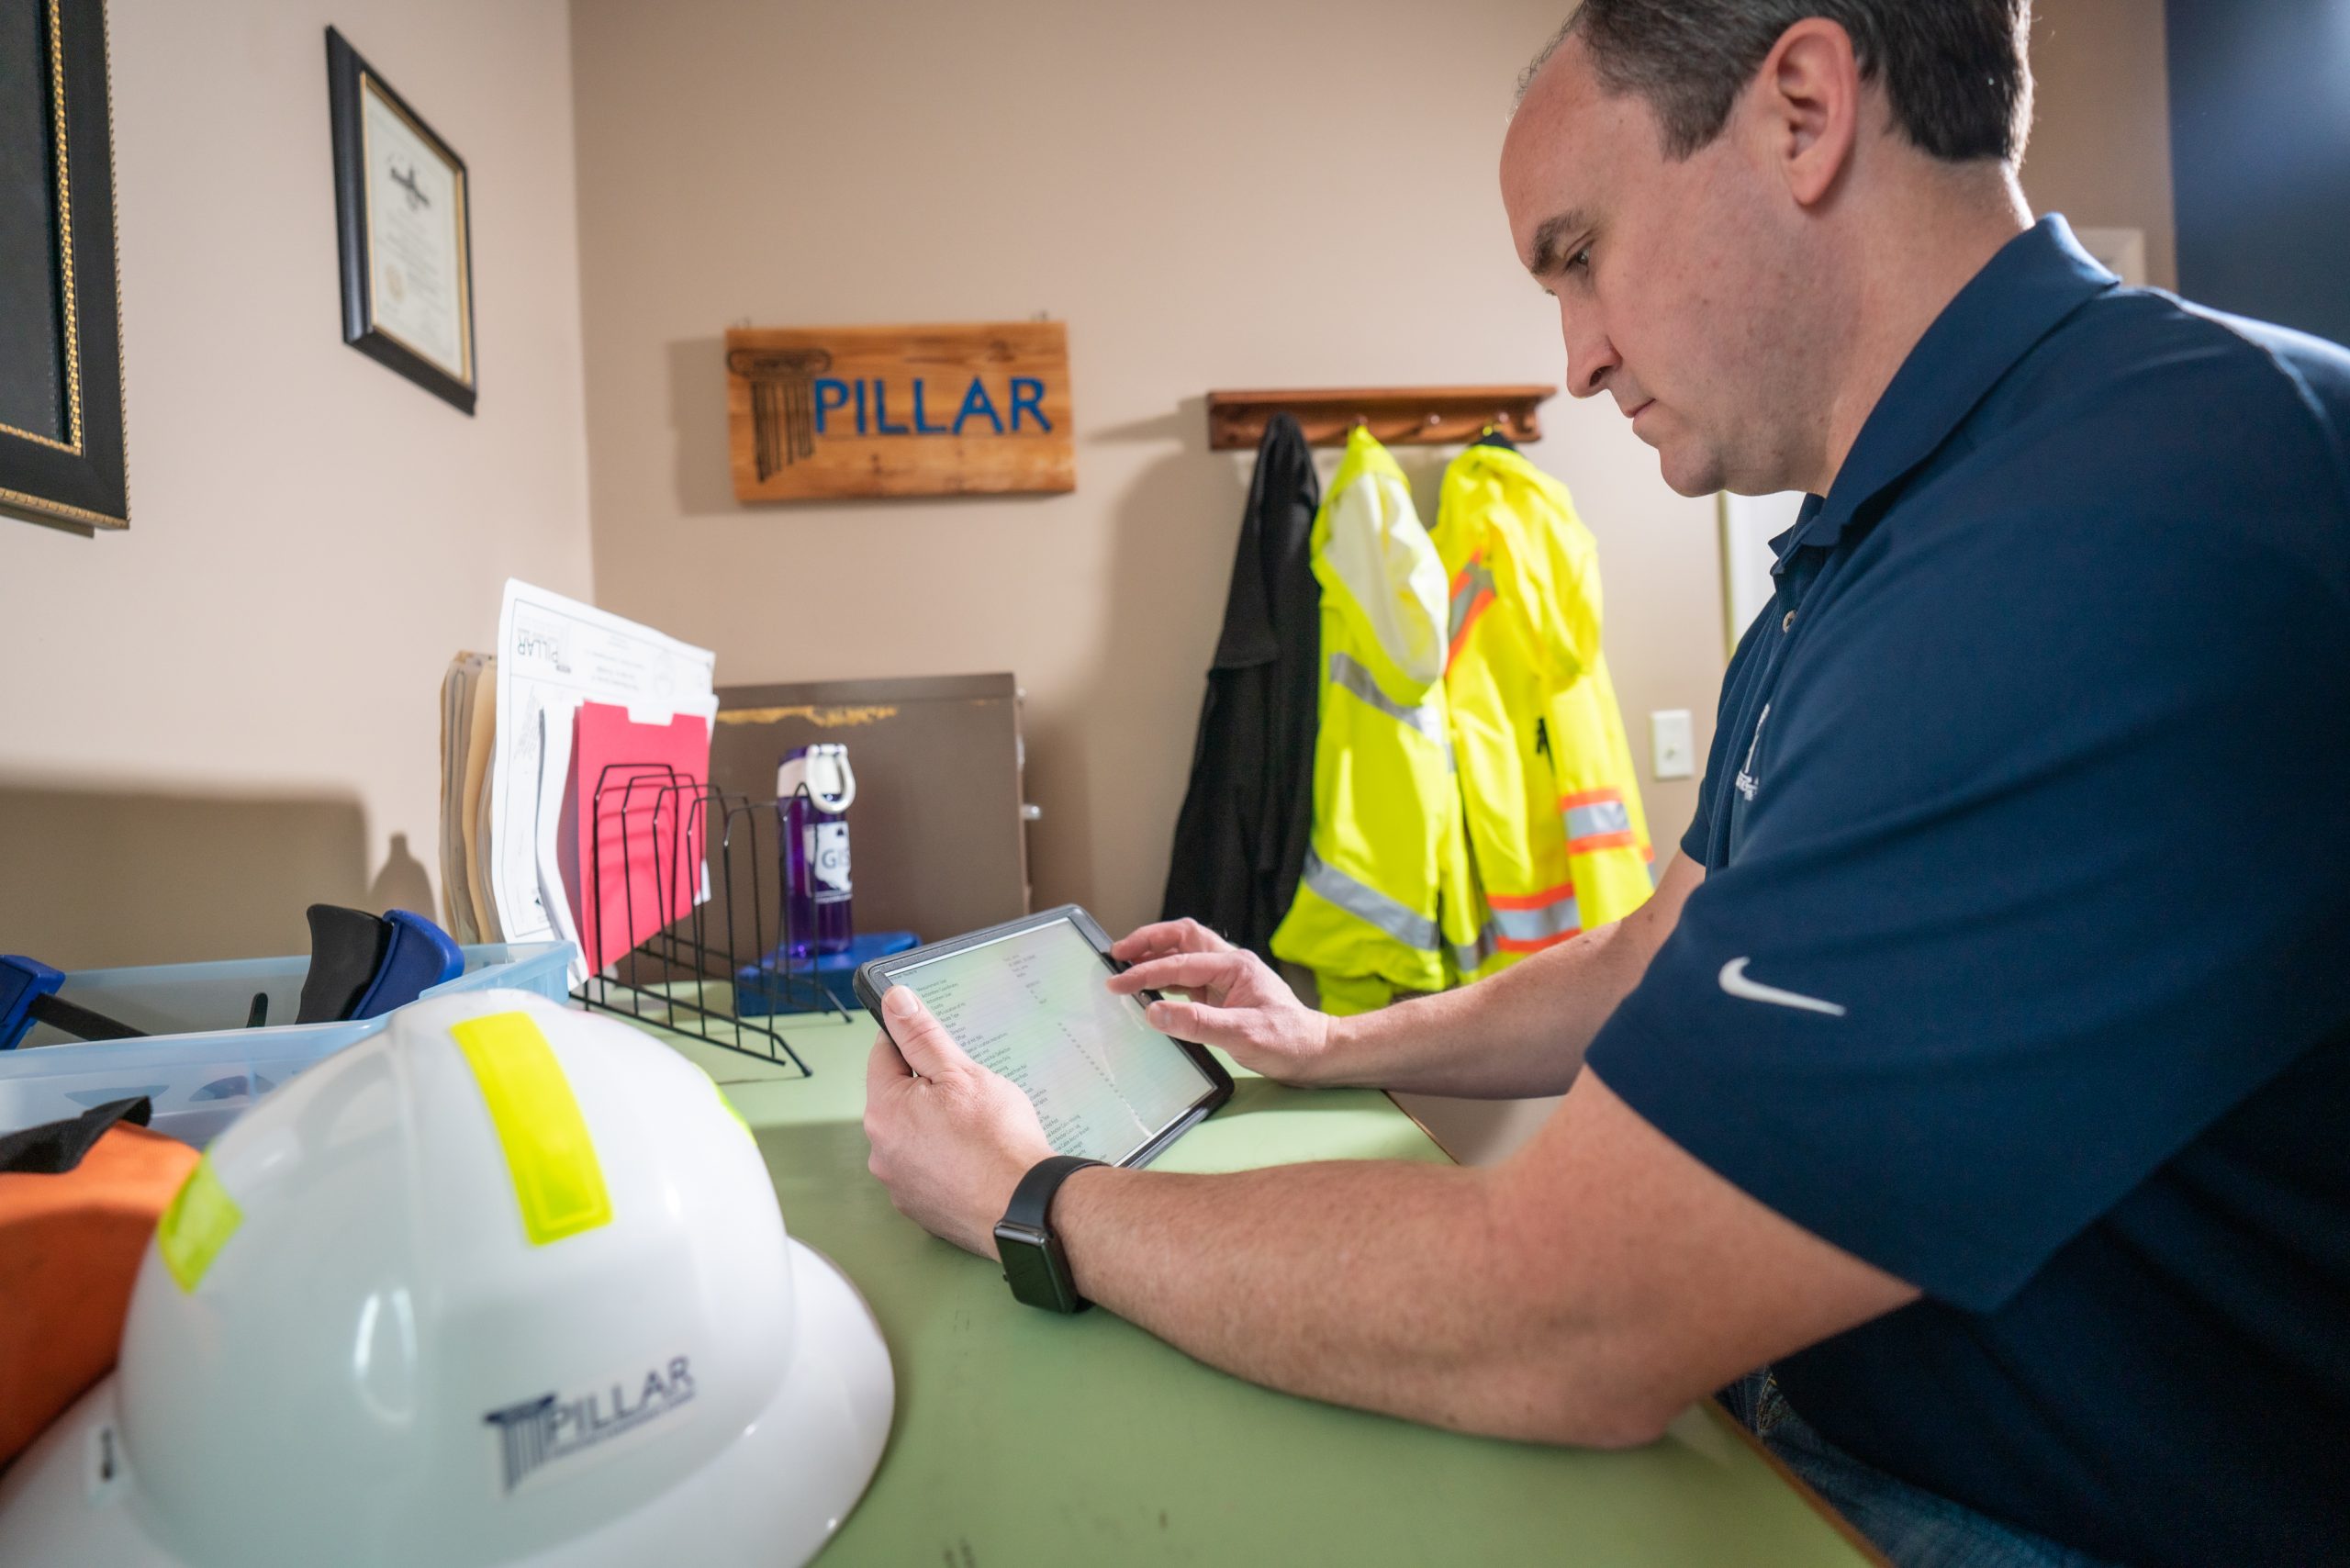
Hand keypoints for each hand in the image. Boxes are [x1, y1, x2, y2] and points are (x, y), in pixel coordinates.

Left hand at [864, 986, 1056, 1255]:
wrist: (1026, 1207)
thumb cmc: (996, 1140)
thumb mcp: (960, 1073)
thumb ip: (922, 1036)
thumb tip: (893, 1002)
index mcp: (884, 1112)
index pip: (883, 1056)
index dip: (913, 1044)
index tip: (940, 1047)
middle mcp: (881, 1151)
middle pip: (898, 1100)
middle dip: (928, 1089)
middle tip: (969, 1091)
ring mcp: (900, 1185)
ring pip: (914, 1137)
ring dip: (936, 1126)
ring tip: (977, 1128)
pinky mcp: (921, 1209)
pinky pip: (928, 1170)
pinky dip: (946, 1161)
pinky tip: (976, 1158)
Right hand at [1107, 921, 1337, 1085]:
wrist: (1314, 1053)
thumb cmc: (1287, 1042)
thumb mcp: (1242, 1035)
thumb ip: (1197, 1023)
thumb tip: (1154, 1013)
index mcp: (1235, 966)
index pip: (1180, 963)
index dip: (1145, 972)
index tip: (1117, 984)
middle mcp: (1230, 964)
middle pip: (1182, 938)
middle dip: (1148, 941)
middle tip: (1116, 953)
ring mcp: (1227, 978)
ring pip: (1184, 954)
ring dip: (1155, 957)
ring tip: (1125, 966)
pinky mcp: (1223, 994)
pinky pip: (1188, 977)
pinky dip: (1165, 978)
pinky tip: (1150, 991)